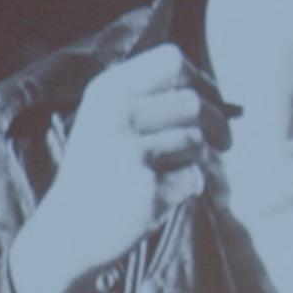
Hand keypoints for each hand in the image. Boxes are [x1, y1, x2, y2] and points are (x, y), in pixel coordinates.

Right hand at [7, 45, 232, 292]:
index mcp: (106, 91)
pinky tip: (160, 198)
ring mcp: (130, 152)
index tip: (212, 100)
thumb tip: (216, 96)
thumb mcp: (108, 123)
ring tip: (168, 176)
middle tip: (225, 142)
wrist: (68, 232)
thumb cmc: (100, 174)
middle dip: (217, 124)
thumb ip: (151, 100)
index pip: (172, 60)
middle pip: (193, 102)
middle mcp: (116, 115)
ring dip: (196, 161)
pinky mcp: (147, 188)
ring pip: (197, 143)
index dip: (202, 80)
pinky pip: (194, 179)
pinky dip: (189, 189)